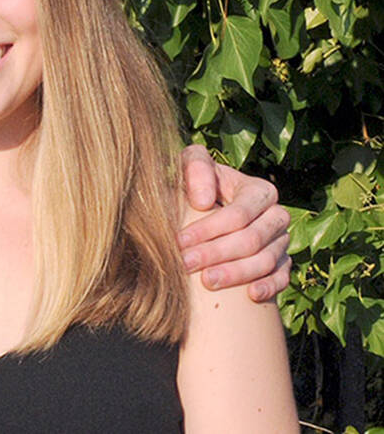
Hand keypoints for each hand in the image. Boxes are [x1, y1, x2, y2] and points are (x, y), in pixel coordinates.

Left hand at [177, 144, 290, 301]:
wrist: (207, 206)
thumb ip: (196, 169)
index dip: (209, 229)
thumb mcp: (193, 166)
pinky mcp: (282, 263)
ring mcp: (281, 241)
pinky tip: (251, 295)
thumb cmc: (198, 184)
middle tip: (185, 264)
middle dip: (216, 254)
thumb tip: (202, 202)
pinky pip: (282, 278)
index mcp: (260, 191)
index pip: (238, 214)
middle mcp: (276, 215)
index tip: (180, 241)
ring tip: (207, 281)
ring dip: (236, 274)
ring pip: (266, 261)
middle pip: (251, 240)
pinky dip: (269, 287)